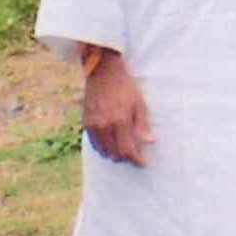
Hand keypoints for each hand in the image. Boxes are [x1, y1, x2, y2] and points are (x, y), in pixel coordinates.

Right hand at [82, 50, 154, 165]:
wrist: (103, 72)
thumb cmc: (124, 86)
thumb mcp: (139, 103)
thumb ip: (142, 125)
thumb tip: (149, 142)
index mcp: (120, 121)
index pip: (127, 150)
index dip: (136, 160)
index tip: (142, 163)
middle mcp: (104, 126)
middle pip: (114, 154)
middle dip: (125, 159)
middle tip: (134, 157)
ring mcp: (93, 125)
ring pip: (103, 151)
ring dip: (113, 155)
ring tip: (123, 152)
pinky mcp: (86, 122)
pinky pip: (94, 143)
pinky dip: (103, 149)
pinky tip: (110, 145)